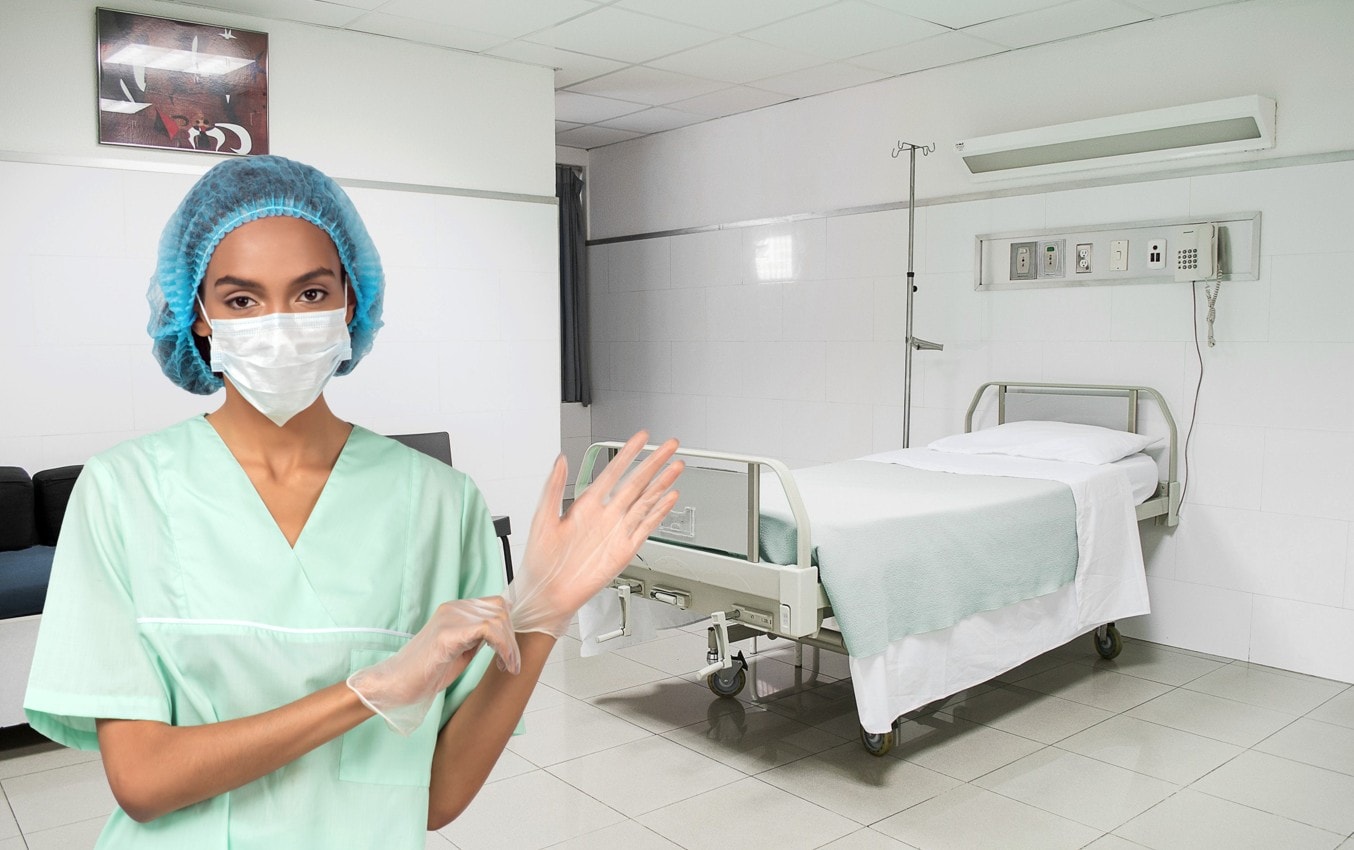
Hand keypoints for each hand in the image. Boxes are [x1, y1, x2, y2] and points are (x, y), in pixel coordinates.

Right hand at [347, 596, 518, 734]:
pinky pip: (488, 630)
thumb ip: (478, 638)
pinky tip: (503, 664)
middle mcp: (454, 608)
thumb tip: (503, 633)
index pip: (495, 605)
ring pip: (498, 618)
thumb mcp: (461, 650)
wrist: (396, 684)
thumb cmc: (426, 672)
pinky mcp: (447, 634)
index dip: (509, 628)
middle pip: (501, 609)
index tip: (510, 653)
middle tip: (512, 664)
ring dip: (510, 645)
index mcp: (456, 610)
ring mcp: (450, 618)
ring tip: (509, 666)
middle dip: (512, 638)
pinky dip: (503, 647)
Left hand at [508, 431, 682, 636]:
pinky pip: (646, 527)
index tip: (641, 438)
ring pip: (645, 501)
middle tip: (670, 445)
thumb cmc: (540, 560)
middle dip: (653, 462)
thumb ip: (553, 487)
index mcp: (585, 505)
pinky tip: (670, 498)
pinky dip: (659, 512)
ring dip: (662, 483)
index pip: (613, 471)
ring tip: (676, 466)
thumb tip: (561, 460)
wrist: (547, 594)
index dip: (628, 453)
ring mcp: (616, 531)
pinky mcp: (624, 550)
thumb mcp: (542, 518)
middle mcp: (605, 515)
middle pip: (636, 482)